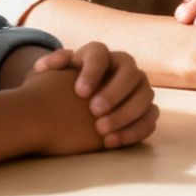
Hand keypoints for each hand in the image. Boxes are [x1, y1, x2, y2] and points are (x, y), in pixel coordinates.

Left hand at [31, 42, 157, 149]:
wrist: (71, 110)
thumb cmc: (61, 92)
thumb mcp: (49, 78)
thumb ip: (48, 69)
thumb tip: (45, 66)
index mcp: (100, 55)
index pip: (100, 54)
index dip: (93, 72)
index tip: (80, 92)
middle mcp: (125, 68)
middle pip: (130, 72)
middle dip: (114, 92)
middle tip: (94, 111)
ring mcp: (139, 89)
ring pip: (145, 95)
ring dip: (126, 113)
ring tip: (102, 132)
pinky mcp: (145, 111)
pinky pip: (150, 119)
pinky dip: (135, 130)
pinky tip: (112, 142)